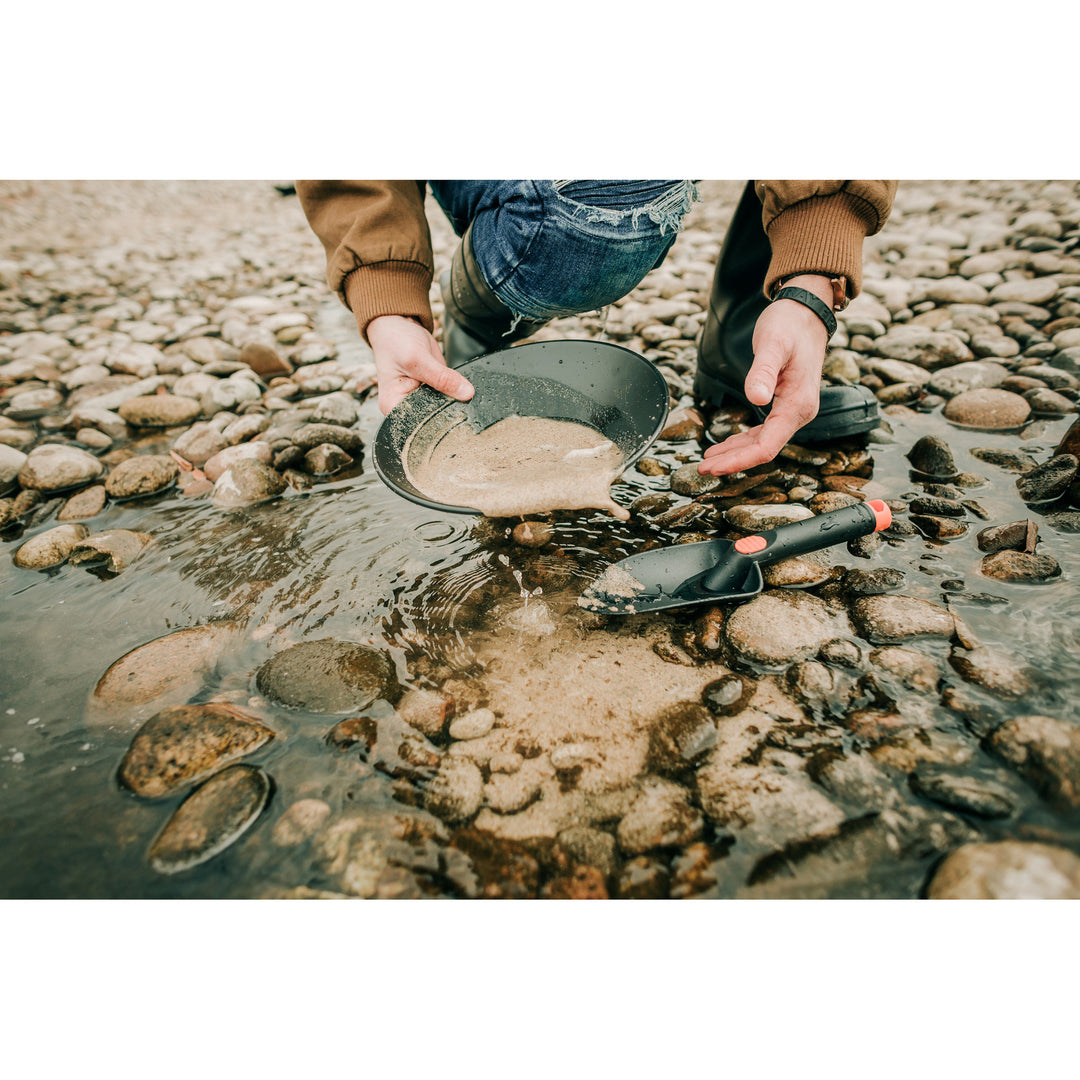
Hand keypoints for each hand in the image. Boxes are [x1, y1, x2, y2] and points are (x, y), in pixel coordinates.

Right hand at [366, 315, 474, 414]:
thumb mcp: (417, 359)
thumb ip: (442, 378)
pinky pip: (449, 396)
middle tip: (462, 400)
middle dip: (449, 408)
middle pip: (433, 417)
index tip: (457, 410)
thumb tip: (466, 393)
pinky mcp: (432, 390)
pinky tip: (460, 387)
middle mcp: (405, 407)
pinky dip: (456, 391)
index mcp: (393, 406)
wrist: (398, 324)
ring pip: (443, 407)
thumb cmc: (395, 341)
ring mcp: (420, 399)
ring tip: (460, 390)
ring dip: (455, 399)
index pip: (420, 423)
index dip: (439, 418)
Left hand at [698, 274, 831, 476]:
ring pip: (762, 443)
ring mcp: (793, 410)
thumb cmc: (790, 324)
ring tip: (707, 461)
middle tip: (702, 469)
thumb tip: (756, 398)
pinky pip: (763, 432)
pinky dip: (742, 442)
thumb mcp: (773, 344)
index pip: (767, 446)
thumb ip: (762, 371)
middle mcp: (799, 412)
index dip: (739, 460)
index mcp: (798, 405)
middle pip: (763, 450)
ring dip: (735, 454)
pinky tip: (725, 446)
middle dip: (732, 462)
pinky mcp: (785, 404)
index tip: (714, 467)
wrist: (806, 312)